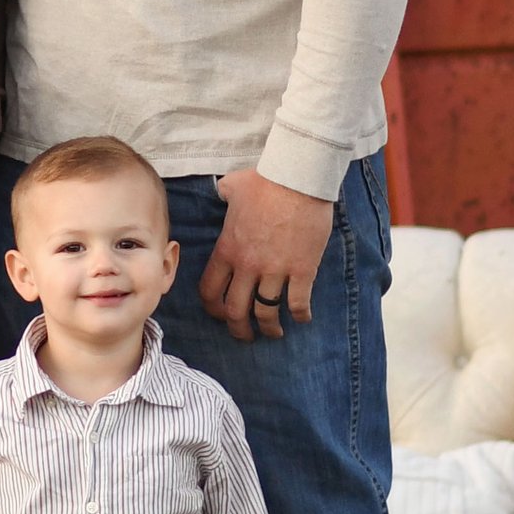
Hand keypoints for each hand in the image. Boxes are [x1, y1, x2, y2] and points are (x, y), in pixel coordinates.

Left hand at [200, 170, 333, 341]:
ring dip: (269, 328)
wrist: (298, 178)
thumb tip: (221, 190)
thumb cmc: (265, 180)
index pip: (210, 290)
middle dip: (238, 329)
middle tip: (245, 335)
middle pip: (235, 310)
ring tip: (274, 333)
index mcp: (228, 249)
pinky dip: (300, 316)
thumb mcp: (232, 186)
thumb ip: (223, 194)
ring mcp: (275, 270)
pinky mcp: (302, 270)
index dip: (213, 309)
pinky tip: (302, 319)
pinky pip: (298, 303)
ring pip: (265, 312)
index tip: (220, 315)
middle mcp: (248, 265)